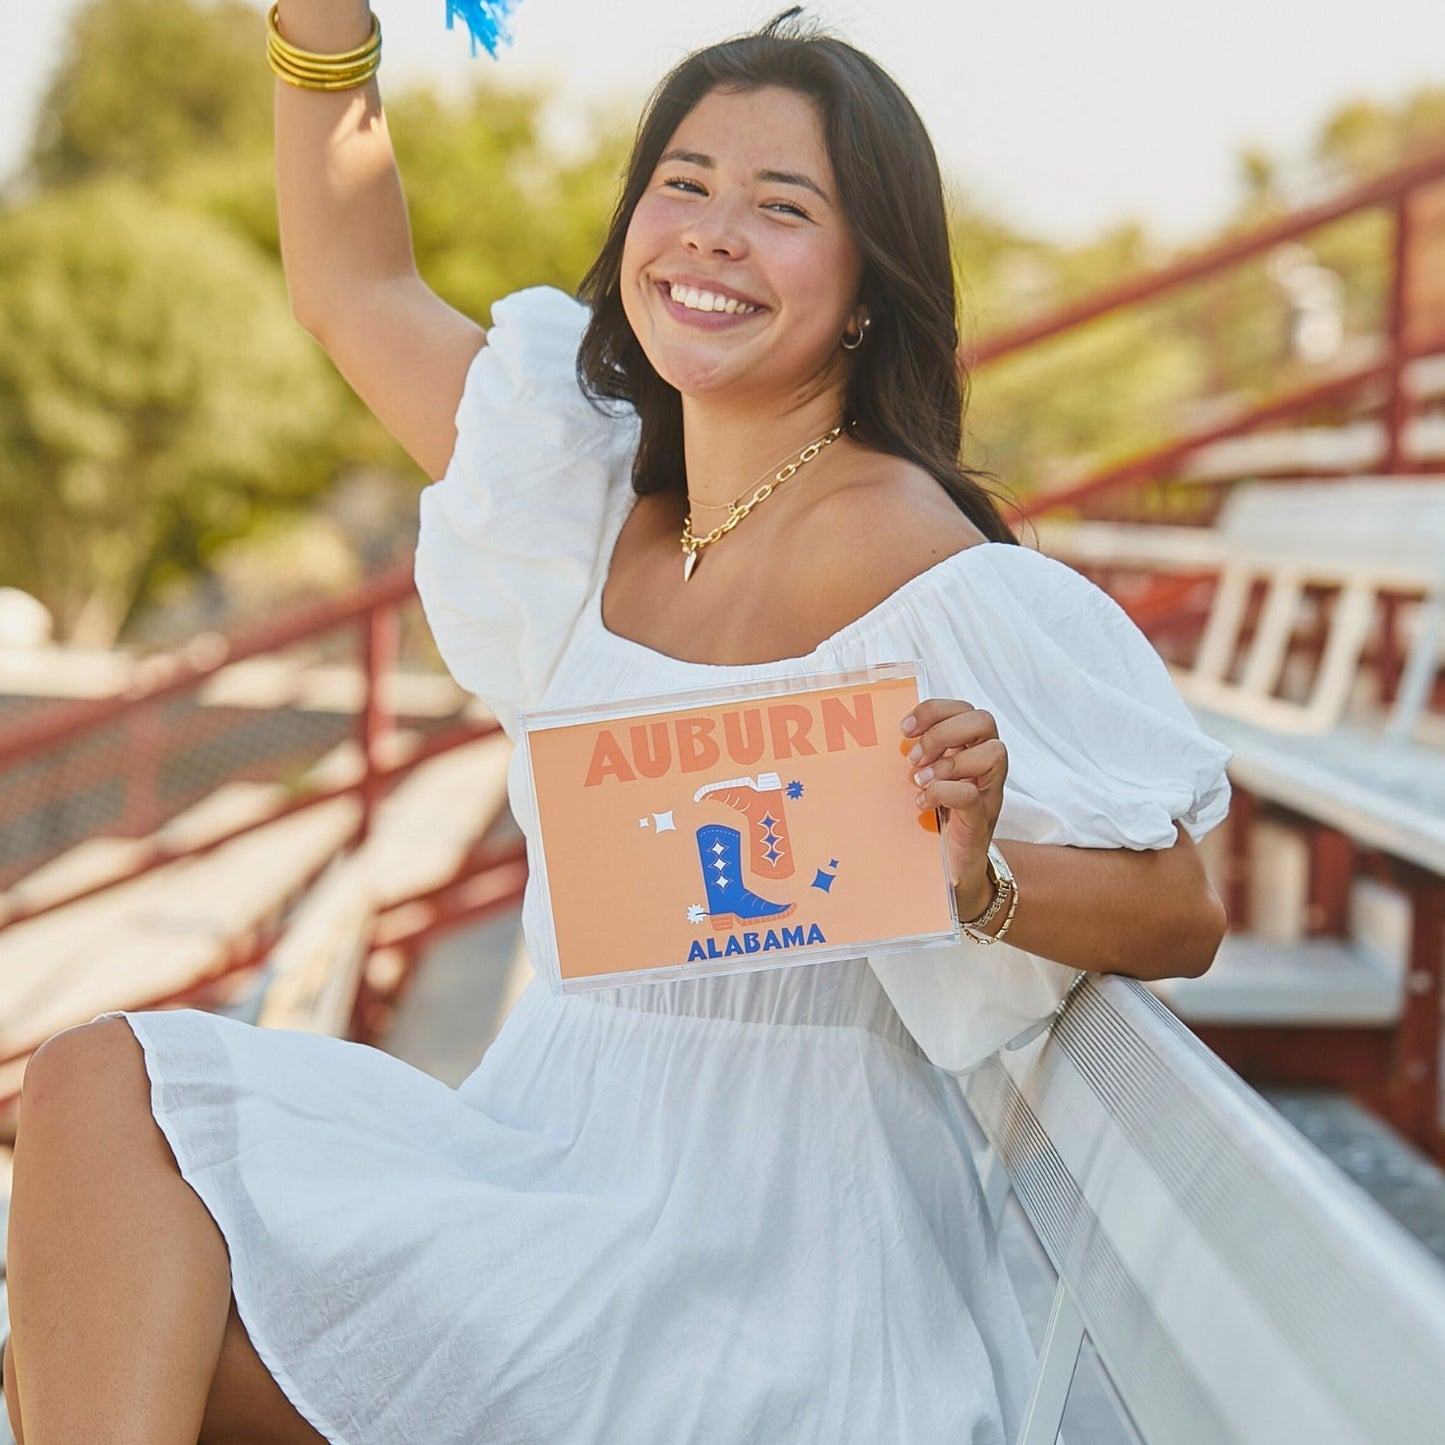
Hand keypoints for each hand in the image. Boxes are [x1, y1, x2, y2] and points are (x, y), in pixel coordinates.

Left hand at [901, 698, 1007, 916]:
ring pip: (992, 752)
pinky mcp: (982, 818)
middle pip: (983, 721)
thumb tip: (885, 737)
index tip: (904, 728)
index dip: (934, 710)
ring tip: (919, 780)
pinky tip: (922, 803)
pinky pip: (971, 794)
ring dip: (948, 761)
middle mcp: (985, 765)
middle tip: (916, 757)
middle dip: (943, 732)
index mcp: (970, 749)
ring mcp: (988, 790)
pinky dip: (943, 792)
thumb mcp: (925, 779)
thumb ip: (917, 757)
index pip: (963, 709)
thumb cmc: (936, 819)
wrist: (954, 869)